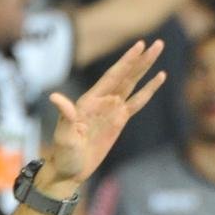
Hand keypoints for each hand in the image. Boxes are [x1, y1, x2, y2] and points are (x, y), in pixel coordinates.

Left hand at [42, 40, 166, 193]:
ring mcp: (111, 110)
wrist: (70, 170)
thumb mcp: (63, 136)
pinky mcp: (119, 121)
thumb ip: (64, 115)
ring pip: (132, 84)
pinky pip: (137, 102)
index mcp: (88, 101)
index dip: (126, 61)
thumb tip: (55, 97)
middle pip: (125, 76)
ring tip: (158, 51)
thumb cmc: (63, 154)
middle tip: (158, 43)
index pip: (111, 77)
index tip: (139, 45)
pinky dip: (148, 90)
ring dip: (145, 69)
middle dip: (140, 60)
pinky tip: (159, 78)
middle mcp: (101, 101)